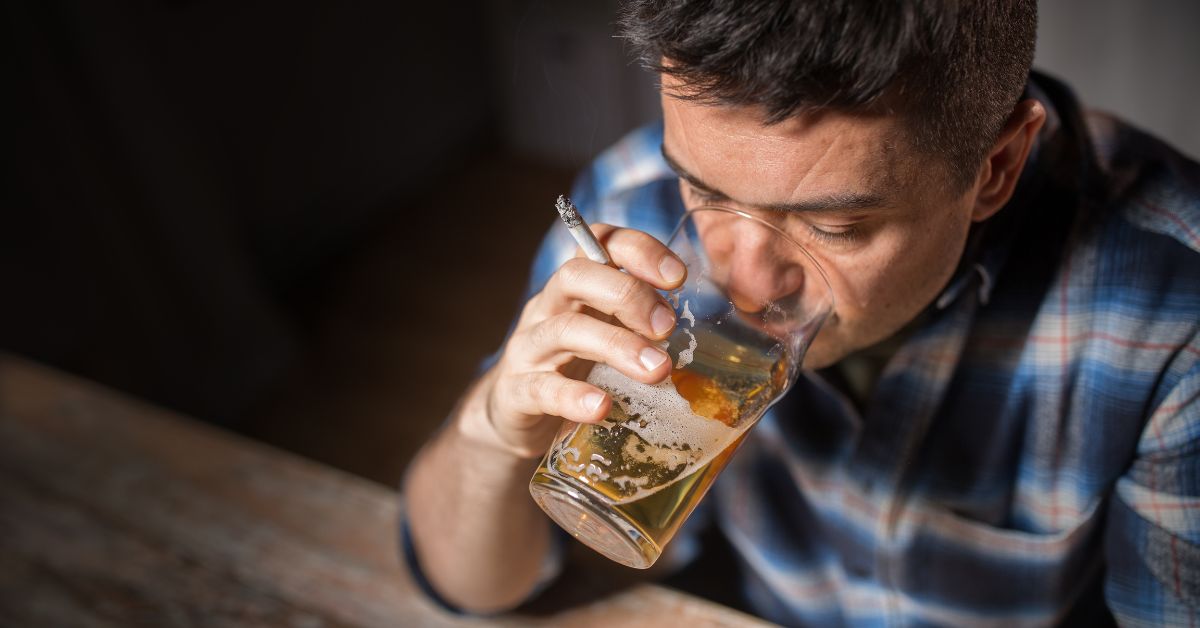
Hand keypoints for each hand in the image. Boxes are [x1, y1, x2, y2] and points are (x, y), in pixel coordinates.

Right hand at [473, 225, 686, 457]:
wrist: (515, 416)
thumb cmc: (577, 369)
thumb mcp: (611, 337)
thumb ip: (648, 328)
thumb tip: (721, 339)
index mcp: (579, 288)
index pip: (600, 242)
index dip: (638, 249)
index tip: (677, 276)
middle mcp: (550, 307)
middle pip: (577, 276)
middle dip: (628, 294)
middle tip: (668, 326)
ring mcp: (529, 348)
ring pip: (564, 329)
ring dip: (615, 345)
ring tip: (657, 370)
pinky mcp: (516, 392)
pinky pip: (541, 388)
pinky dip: (574, 397)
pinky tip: (602, 408)